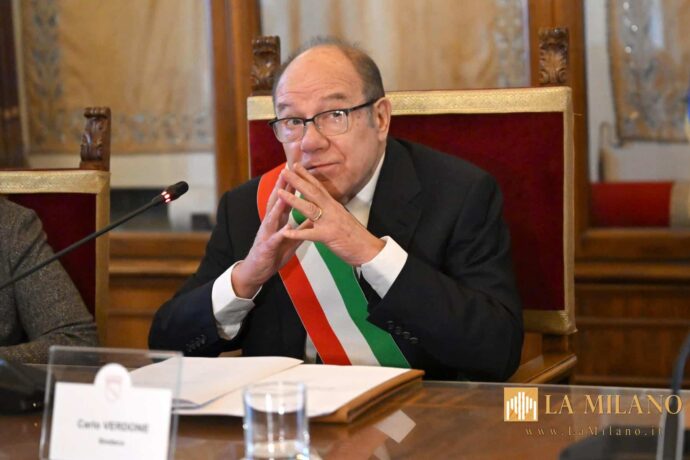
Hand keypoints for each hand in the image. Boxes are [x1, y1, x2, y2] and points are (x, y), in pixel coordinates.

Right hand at [231, 172, 308, 297]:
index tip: (297, 170)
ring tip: (283, 193)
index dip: (291, 185)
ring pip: (272, 217)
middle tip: (286, 171)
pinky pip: (274, 239)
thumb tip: (314, 216)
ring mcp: (267, 234)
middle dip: (281, 186)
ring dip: (278, 204)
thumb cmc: (273, 253)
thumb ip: (301, 227)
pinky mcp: (266, 247)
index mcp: (277, 220)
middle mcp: (270, 223)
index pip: (284, 199)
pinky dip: (280, 232)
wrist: (257, 271)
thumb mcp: (290, 238)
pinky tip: (285, 227)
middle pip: (276, 201)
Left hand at [277, 163, 384, 265]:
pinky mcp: (328, 236)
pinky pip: (310, 234)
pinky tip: (286, 232)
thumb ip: (331, 212)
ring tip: (280, 193)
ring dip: (293, 200)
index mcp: (334, 206)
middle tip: (284, 171)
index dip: (307, 176)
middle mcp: (332, 210)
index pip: (319, 187)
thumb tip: (323, 207)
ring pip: (309, 209)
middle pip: (312, 192)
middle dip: (297, 181)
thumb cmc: (356, 236)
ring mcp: (330, 222)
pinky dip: (298, 233)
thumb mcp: (342, 219)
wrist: (368, 249)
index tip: (296, 165)